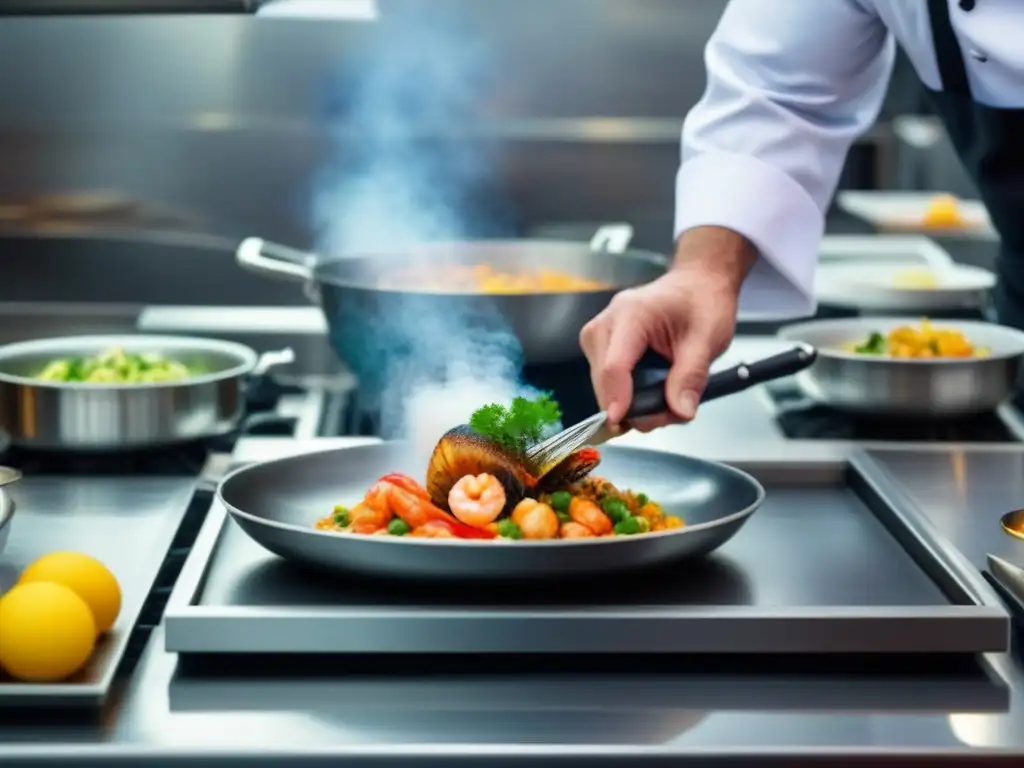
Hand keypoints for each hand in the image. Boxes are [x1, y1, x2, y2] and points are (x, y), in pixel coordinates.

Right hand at [580, 227, 755, 429]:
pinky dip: (627, 393)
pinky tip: (652, 386)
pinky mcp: (598, 345)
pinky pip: (606, 381)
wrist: (696, 283)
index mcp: (632, 314)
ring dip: (632, 401)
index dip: (617, 398)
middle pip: (604, 380)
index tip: (622, 422)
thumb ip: (691, 377)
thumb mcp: (707, 340)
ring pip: (602, 385)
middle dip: (634, 405)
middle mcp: (606, 323)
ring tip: (667, 393)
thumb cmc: (701, 303)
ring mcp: (598, 334)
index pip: (614, 365)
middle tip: (672, 410)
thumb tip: (680, 412)